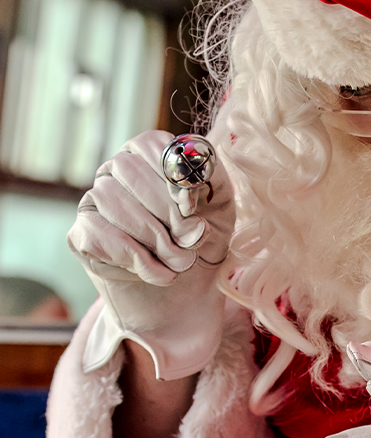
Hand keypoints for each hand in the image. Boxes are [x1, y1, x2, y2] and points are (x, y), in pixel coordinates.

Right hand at [68, 130, 234, 380]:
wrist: (188, 292)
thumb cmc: (206, 239)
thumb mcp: (221, 206)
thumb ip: (210, 180)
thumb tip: (188, 178)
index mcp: (152, 154)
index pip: (151, 146)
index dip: (174, 178)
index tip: (194, 209)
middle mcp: (118, 170)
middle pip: (128, 172)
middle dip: (168, 215)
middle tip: (191, 244)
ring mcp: (94, 200)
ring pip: (111, 202)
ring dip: (155, 240)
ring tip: (179, 262)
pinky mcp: (81, 233)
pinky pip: (97, 233)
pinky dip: (135, 258)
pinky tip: (156, 272)